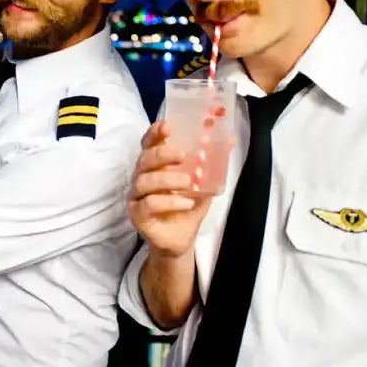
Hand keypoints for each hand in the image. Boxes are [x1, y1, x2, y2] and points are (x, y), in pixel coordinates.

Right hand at [128, 121, 212, 257]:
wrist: (181, 239)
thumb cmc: (188, 206)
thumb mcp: (204, 183)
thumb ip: (213, 163)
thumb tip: (229, 138)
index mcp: (155, 165)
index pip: (149, 143)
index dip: (155, 133)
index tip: (168, 126)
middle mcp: (142, 177)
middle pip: (144, 159)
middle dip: (162, 154)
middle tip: (182, 155)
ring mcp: (137, 196)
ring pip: (144, 181)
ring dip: (167, 179)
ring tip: (188, 182)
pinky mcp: (137, 214)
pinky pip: (148, 204)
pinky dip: (169, 202)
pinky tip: (186, 203)